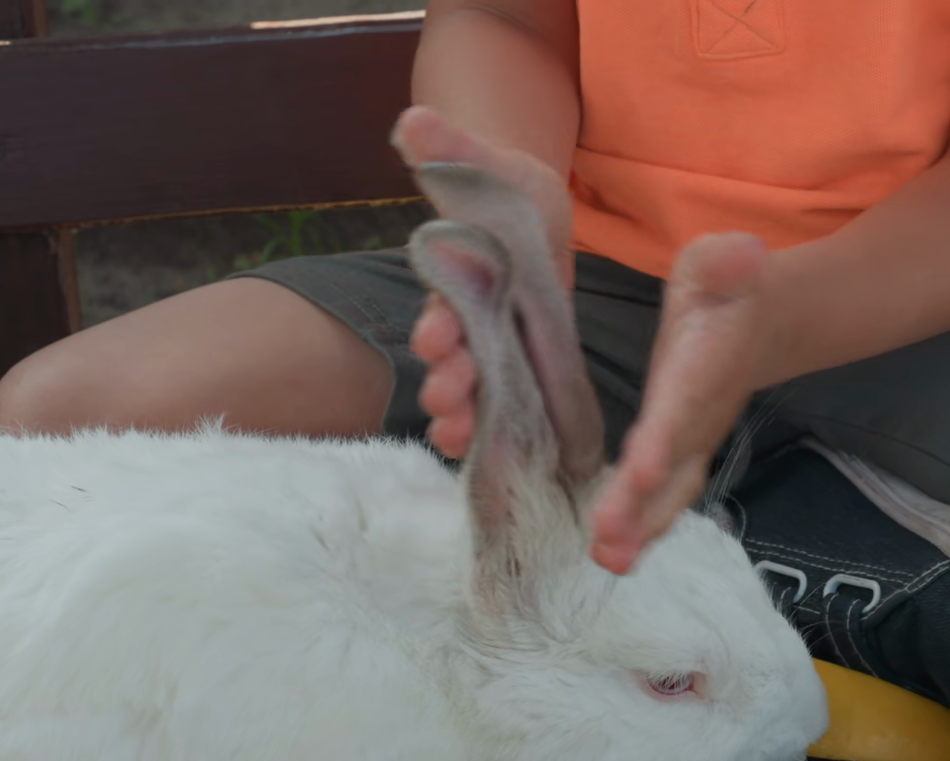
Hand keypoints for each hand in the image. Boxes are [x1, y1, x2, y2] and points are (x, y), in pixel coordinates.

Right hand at [392, 106, 572, 459]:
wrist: (534, 212)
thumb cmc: (504, 189)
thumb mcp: (487, 164)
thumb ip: (449, 149)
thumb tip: (414, 120)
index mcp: (453, 281)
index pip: (439, 308)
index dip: (436, 324)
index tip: (438, 334)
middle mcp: (465, 323)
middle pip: (449, 360)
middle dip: (445, 379)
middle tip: (448, 393)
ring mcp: (491, 349)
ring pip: (469, 392)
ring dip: (459, 414)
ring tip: (457, 435)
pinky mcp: (522, 366)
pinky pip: (505, 406)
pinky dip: (493, 429)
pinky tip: (491, 451)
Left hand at [589, 233, 768, 574]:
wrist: (765, 322)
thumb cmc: (730, 286)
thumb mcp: (723, 260)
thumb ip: (729, 262)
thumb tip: (748, 255)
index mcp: (703, 367)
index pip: (681, 409)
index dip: (662, 441)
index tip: (638, 472)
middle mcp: (700, 415)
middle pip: (671, 468)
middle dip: (641, 506)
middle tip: (610, 545)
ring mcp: (694, 440)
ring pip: (669, 492)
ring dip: (640, 529)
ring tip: (608, 561)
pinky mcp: (681, 453)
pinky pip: (663, 496)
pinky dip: (642, 528)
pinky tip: (612, 555)